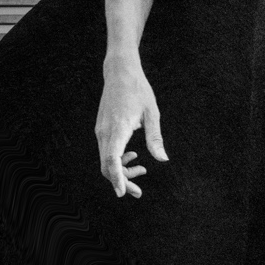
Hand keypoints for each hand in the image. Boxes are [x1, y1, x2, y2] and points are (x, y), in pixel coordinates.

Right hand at [96, 58, 167, 198]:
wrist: (120, 72)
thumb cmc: (138, 90)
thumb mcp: (152, 113)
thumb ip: (155, 138)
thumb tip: (163, 159)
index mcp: (118, 128)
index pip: (111, 160)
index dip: (116, 178)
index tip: (123, 193)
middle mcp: (105, 132)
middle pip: (107, 166)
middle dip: (122, 182)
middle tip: (139, 192)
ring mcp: (101, 131)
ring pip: (106, 161)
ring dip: (121, 172)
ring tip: (142, 171)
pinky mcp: (102, 129)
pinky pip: (106, 152)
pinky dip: (118, 160)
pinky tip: (133, 156)